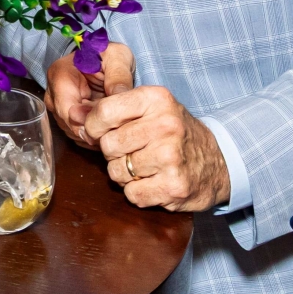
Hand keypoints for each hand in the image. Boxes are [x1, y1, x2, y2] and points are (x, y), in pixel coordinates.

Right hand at [44, 43, 136, 149]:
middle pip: (71, 125)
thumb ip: (119, 77)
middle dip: (96, 128)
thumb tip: (120, 99)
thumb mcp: (118, 57)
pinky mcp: (66, 121)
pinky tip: (110, 127)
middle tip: (120, 125)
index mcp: (59, 76)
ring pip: (75, 134)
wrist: (102, 59)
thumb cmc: (108, 55)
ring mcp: (58, 111)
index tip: (112, 125)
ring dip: (97, 133)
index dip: (91, 122)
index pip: (68, 111)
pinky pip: (80, 137)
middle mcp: (53, 96)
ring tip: (117, 123)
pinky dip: (96, 136)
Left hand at [88, 83, 231, 212]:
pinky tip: (154, 182)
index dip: (95, 126)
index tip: (102, 131)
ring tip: (146, 167)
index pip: (103, 112)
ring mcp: (171, 157)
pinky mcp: (174, 186)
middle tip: (134, 151)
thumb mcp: (151, 108)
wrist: (218, 162)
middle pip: (107, 145)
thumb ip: (114, 109)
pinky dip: (138, 192)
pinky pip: (132, 193)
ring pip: (116, 171)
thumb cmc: (175, 133)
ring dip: (125, 174)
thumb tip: (74, 117)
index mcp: (157, 99)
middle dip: (114, 152)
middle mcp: (166, 125)